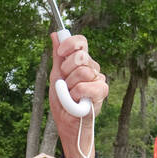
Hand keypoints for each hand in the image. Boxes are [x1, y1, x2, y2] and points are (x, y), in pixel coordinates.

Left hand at [49, 33, 107, 157]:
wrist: (66, 123)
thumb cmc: (62, 101)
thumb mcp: (56, 76)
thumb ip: (58, 56)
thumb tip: (54, 35)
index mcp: (81, 61)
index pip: (81, 41)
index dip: (70, 44)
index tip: (61, 53)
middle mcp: (92, 68)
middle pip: (80, 56)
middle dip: (67, 70)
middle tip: (64, 83)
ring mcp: (98, 79)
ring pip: (82, 71)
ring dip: (70, 85)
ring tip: (70, 94)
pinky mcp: (102, 91)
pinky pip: (86, 85)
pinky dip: (76, 94)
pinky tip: (77, 100)